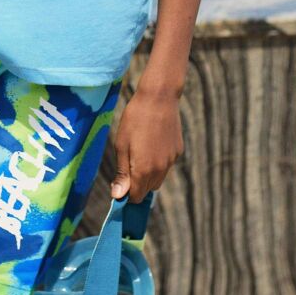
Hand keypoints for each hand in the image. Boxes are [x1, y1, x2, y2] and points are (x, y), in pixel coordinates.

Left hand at [110, 82, 183, 201]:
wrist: (159, 97)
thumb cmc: (135, 119)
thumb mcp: (122, 144)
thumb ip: (122, 172)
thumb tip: (118, 196)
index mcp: (144, 170)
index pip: (136, 196)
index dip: (126, 193)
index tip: (119, 182)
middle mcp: (161, 169)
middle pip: (148, 189)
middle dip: (137, 184)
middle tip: (127, 163)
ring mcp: (171, 160)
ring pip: (158, 178)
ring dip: (148, 174)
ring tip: (139, 151)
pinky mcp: (178, 151)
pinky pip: (166, 165)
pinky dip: (158, 162)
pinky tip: (151, 143)